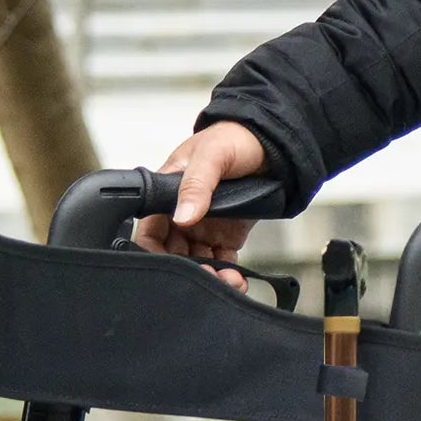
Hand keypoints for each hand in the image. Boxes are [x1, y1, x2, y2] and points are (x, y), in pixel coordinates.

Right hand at [134, 122, 267, 286]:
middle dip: (189, 271)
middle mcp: (183, 214)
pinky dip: (229, 275)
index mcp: (168, 194)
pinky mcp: (227, 236)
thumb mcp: (210, 156)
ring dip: (211, 276)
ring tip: (229, 282)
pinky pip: (222, 263)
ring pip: (199, 263)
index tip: (173, 269)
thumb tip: (182, 215)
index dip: (155, 253)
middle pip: (174, 254)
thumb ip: (195, 185)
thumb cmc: (233, 138)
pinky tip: (238, 281)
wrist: (270, 142)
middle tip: (210, 277)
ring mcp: (205, 227)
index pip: (150, 232)